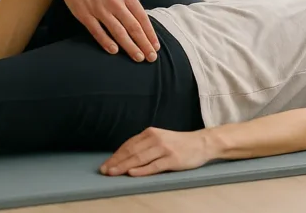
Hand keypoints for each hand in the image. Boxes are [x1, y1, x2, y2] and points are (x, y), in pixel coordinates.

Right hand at [50, 0, 159, 61]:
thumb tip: (136, 9)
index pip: (141, 17)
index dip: (149, 33)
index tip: (155, 46)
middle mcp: (114, 2)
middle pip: (133, 27)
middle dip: (144, 44)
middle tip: (151, 58)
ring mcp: (99, 8)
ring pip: (118, 32)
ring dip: (129, 46)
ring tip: (137, 57)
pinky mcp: (84, 13)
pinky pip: (97, 31)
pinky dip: (106, 42)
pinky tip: (114, 51)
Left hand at [100, 128, 216, 176]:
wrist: (201, 143)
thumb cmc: (178, 143)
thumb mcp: (160, 138)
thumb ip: (145, 145)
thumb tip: (125, 156)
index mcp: (150, 133)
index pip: (129, 145)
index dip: (116, 155)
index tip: (106, 164)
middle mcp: (155, 139)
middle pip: (131, 151)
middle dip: (116, 161)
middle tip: (105, 170)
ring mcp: (164, 149)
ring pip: (140, 158)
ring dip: (124, 166)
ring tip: (113, 173)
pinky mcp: (172, 159)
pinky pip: (154, 166)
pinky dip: (142, 170)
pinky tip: (132, 173)